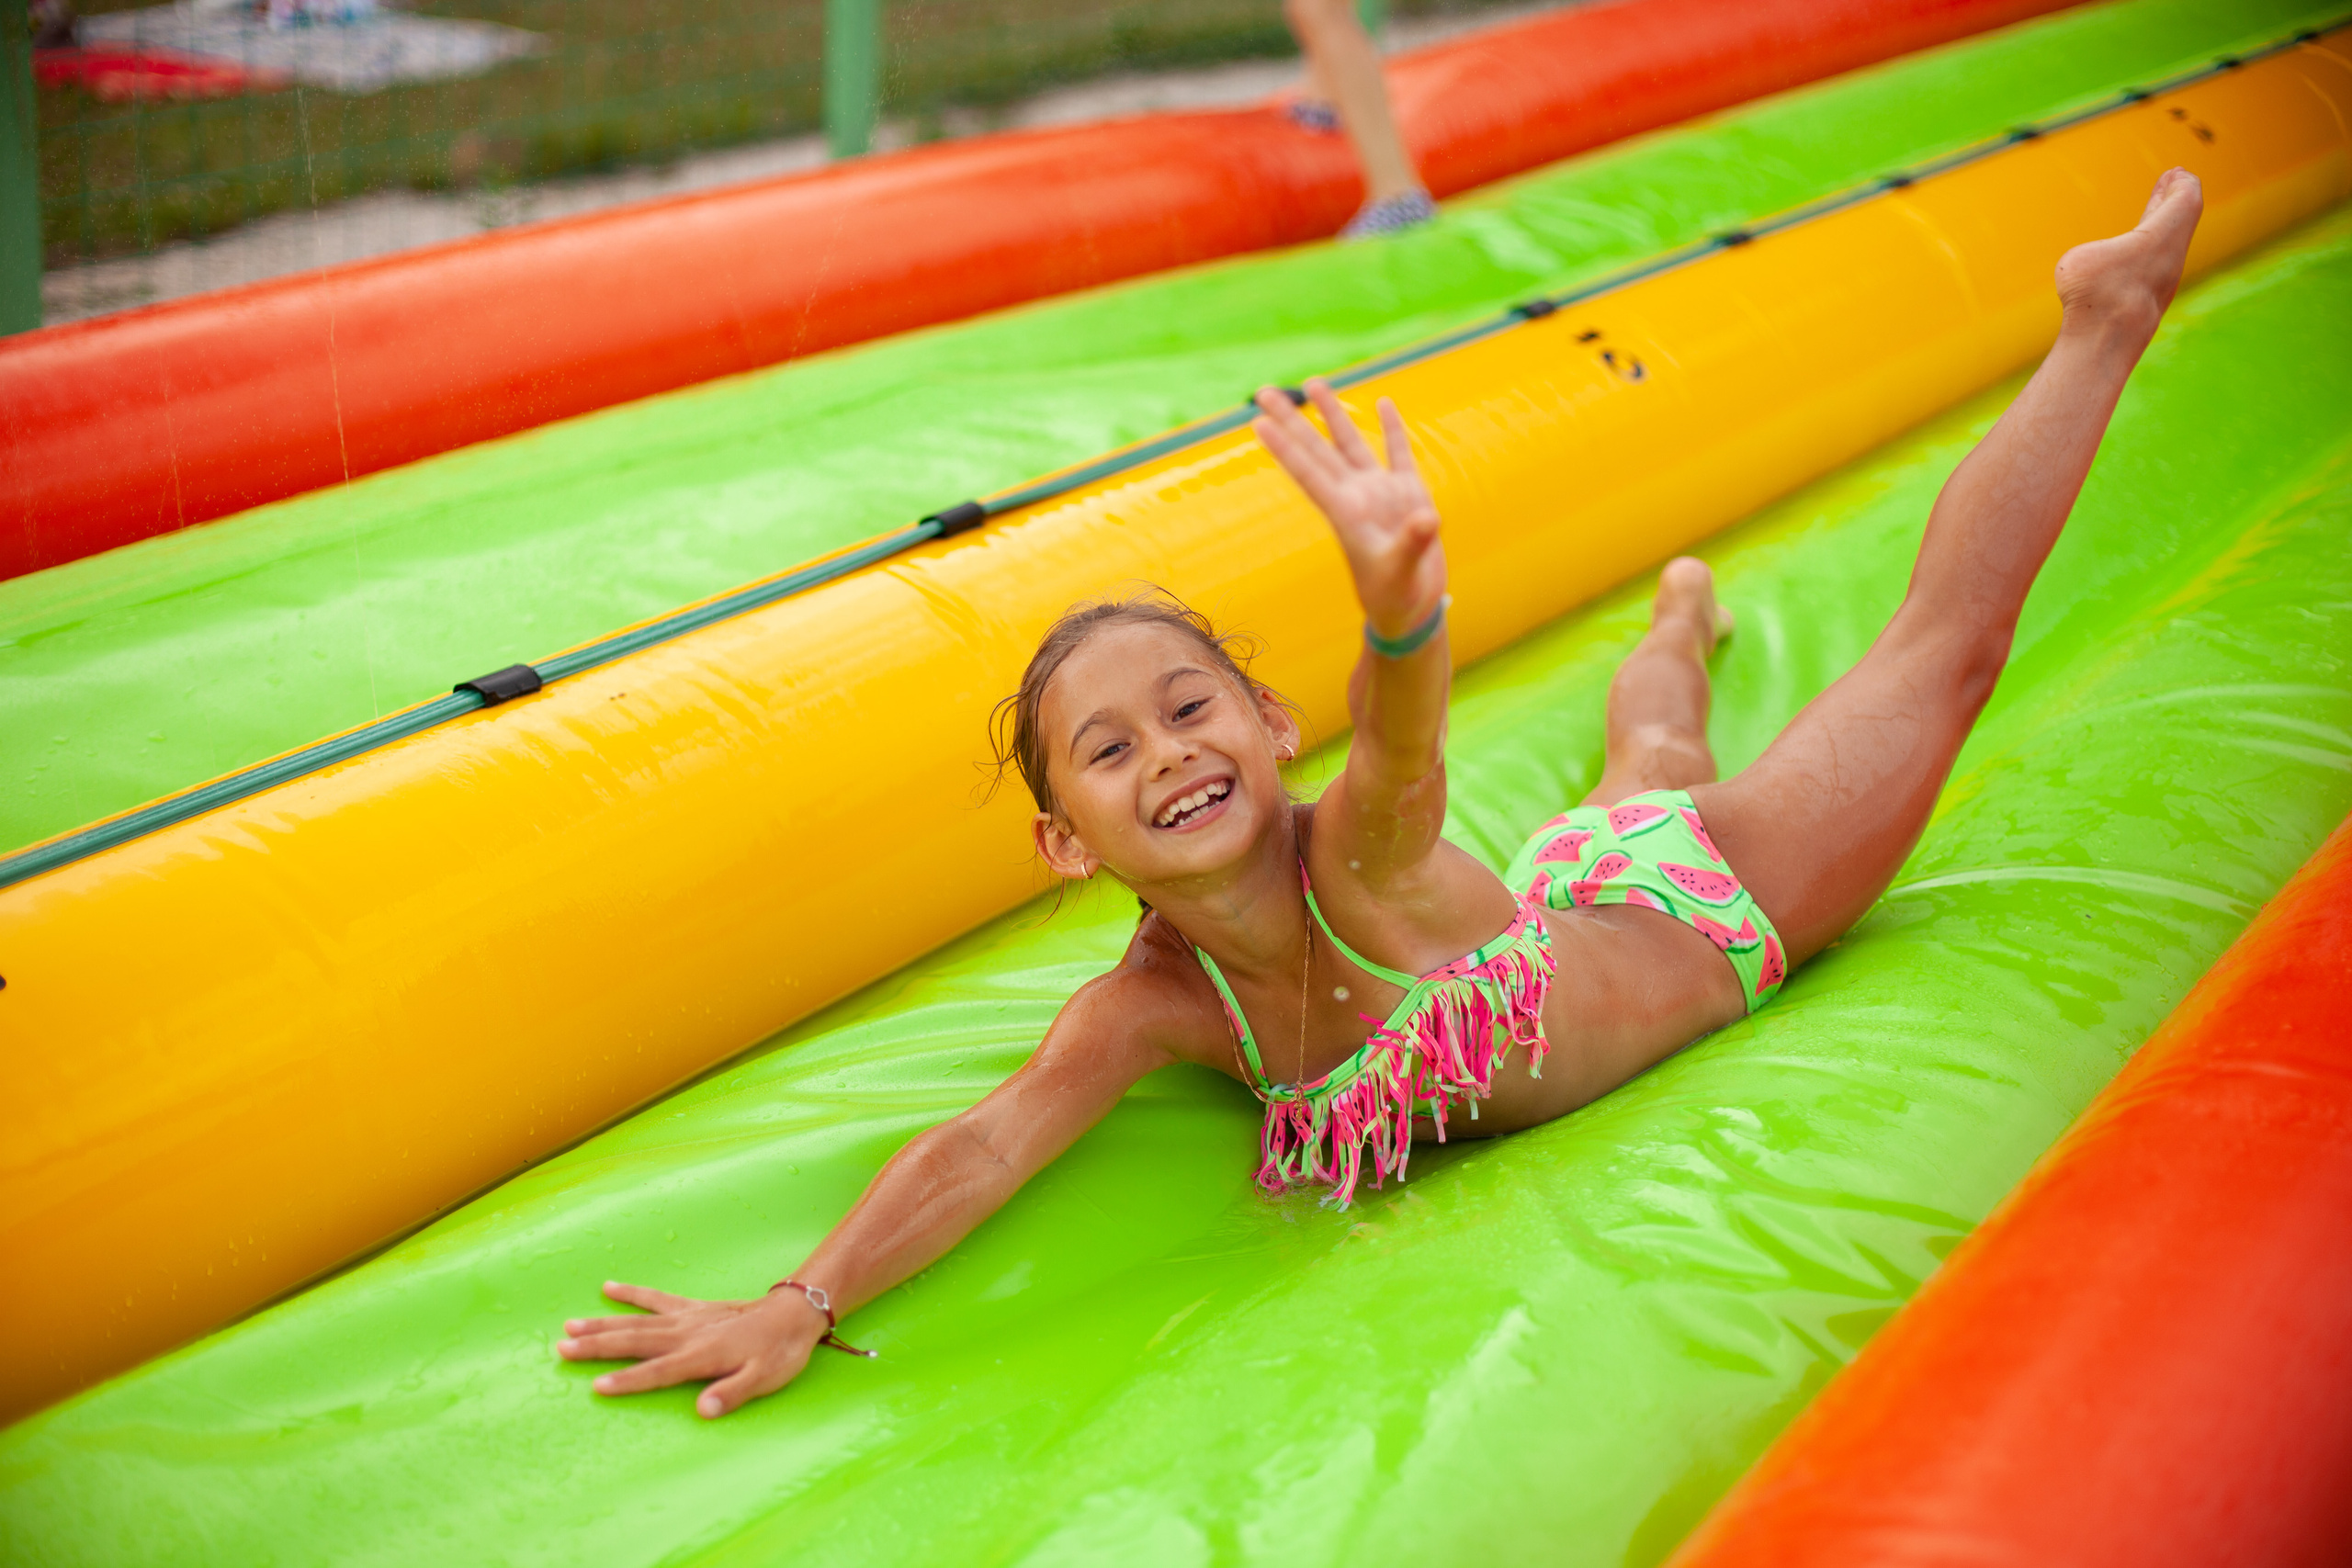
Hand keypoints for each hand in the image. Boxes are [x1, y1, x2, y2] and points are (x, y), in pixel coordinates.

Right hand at [556, 1279, 822, 1417]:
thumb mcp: (764, 1379)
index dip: (627, 1381)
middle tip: (562, 1349)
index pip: (657, 1372)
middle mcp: (688, 1334)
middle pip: (635, 1342)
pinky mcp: (692, 1308)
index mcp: (701, 1356)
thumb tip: (702, 1410)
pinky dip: (632, 1294)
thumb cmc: (778, 1352)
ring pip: (637, 1321)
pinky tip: (609, 1288)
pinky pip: (656, 1299)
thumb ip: (732, 1393)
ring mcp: (687, 1318)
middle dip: (597, 1347)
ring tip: (569, 1326)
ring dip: (603, 1324)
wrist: (793, 1314)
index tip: (595, 1386)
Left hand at [1253, 378, 1445, 637]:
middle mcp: (1356, 496)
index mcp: (1345, 513)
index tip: (1258, 422)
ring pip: (1350, 443)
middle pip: (1317, 449)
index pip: (1308, 472)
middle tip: (1263, 391)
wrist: (1411, 608)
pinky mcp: (1407, 493)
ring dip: (1332, 413)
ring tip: (1313, 382)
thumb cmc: (1396, 597)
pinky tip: (1383, 403)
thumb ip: (1411, 545)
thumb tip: (1426, 519)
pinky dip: (1391, 428)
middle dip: (1292, 419)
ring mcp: (1380, 492)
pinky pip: (1397, 453)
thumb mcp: (1401, 573)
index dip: (1284, 447)